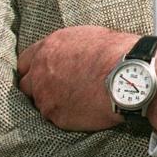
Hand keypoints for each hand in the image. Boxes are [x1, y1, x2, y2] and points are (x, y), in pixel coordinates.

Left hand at [17, 25, 139, 131]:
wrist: (130, 75)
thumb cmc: (117, 53)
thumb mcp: (89, 37)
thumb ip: (70, 48)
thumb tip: (71, 54)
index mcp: (48, 49)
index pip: (26, 61)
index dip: (35, 68)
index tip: (42, 73)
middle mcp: (40, 73)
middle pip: (27, 85)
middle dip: (39, 87)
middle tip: (56, 89)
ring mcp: (46, 97)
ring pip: (41, 104)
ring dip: (54, 102)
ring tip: (75, 101)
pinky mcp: (57, 117)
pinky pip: (57, 118)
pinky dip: (67, 115)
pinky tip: (83, 109)